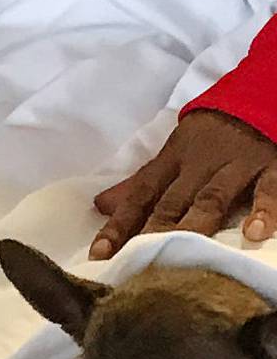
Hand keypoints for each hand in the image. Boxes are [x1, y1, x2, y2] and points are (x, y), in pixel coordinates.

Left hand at [91, 109, 276, 256]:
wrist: (256, 98)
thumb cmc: (209, 136)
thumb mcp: (173, 153)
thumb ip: (141, 184)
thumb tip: (100, 206)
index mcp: (172, 160)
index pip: (140, 194)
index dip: (119, 224)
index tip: (99, 254)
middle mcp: (199, 165)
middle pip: (172, 200)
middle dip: (153, 230)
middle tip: (137, 260)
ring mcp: (236, 166)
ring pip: (213, 197)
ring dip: (198, 222)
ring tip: (186, 250)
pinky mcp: (271, 167)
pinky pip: (268, 190)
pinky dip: (262, 210)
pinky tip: (254, 233)